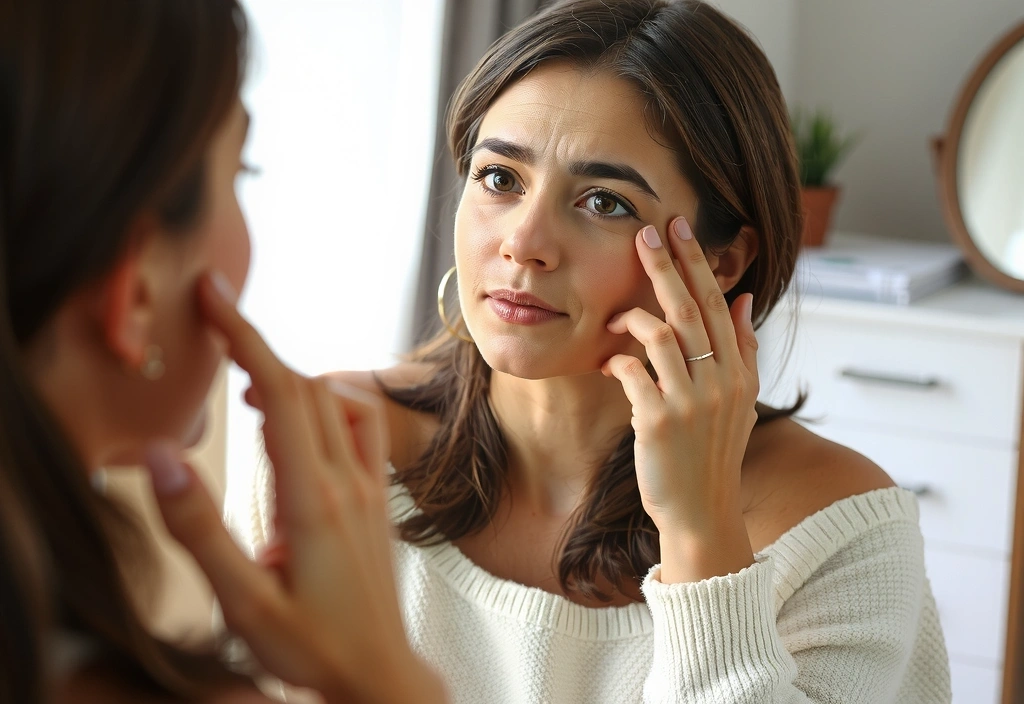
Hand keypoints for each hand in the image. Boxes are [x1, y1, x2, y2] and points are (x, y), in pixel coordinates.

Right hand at [143, 272, 445, 703]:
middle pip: (306, 386)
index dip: (246, 337)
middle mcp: (347, 480)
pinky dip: (319, 406)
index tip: (216, 296)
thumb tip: (164, 457)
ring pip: (333, 402)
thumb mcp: (243, 601)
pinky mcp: (374, 498)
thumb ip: (199, 529)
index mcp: (314, 496)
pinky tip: (290, 426)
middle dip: (258, 344)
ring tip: (243, 375)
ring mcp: (367, 487)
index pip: (282, 392)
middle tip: (215, 315)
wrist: (377, 674)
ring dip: (288, 377)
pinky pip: (354, 429)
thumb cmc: (311, 646)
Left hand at [603, 217, 758, 583]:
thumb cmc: (712, 454)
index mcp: (739, 371)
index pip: (717, 302)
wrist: (701, 512)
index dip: (697, 263)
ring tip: (612, 320)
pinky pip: (631, 371)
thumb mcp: (740, 401)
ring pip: (659, 334)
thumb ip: (743, 349)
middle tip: (644, 233)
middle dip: (665, 266)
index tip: (678, 228)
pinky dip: (615, 360)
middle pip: (690, 308)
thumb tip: (742, 298)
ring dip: (630, 318)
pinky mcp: (658, 421)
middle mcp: (720, 381)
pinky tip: (607, 363)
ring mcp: (690, 401)